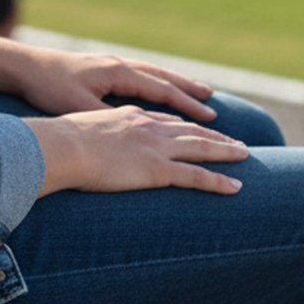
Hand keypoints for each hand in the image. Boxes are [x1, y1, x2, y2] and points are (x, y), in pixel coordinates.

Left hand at [14, 46, 215, 121]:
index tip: (210, 116)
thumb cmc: (48, 87)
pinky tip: (157, 88)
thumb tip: (135, 130)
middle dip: (187, 89)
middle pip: (161, 76)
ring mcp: (109, 64)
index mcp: (117, 73)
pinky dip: (154, 81)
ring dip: (174, 82)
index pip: (161, 89)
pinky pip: (137, 74)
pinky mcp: (99, 68)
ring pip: (150, 73)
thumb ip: (108, 117)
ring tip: (194, 90)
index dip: (186, 103)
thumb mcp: (78, 106)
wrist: (23, 66)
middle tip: (211, 99)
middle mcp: (118, 65)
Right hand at [32, 104, 247, 196]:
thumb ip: (86, 138)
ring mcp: (155, 147)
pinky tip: (236, 187)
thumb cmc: (59, 143)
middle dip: (214, 133)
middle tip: (232, 139)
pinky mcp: (158, 169)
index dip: (182, 124)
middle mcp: (147, 127)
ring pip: (201, 147)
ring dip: (225, 150)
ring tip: (244, 154)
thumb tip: (76, 148)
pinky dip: (218, 182)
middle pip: (190, 129)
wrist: (61, 146)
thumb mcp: (75, 133)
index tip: (196, 127)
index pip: (163, 120)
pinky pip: (196, 176)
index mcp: (128, 117)